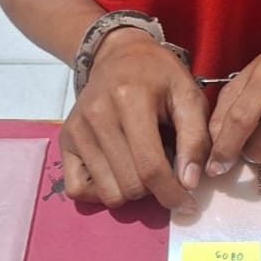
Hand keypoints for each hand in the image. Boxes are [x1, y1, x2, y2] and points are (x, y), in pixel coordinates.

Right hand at [59, 29, 210, 212]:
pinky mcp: (65, 140)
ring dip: (131, 191)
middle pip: (130, 185)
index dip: (172, 193)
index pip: (150, 166)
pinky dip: (101, 192)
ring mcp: (77, 129)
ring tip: (142, 166)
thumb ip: (195, 138)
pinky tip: (117, 174)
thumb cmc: (159, 76)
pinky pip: (77, 190)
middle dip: (155, 190)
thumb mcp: (188, 95)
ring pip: (108, 193)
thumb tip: (188, 183)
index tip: (188, 204)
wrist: (119, 55)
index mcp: (130, 100)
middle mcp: (97, 115)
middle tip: (165, 171)